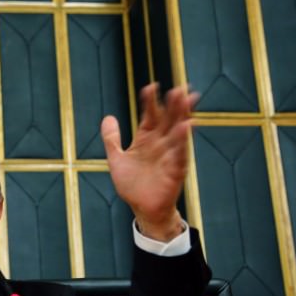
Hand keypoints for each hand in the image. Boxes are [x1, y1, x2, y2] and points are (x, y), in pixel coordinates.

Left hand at [100, 83, 197, 241]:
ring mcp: (169, 156)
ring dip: (182, 116)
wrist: (142, 209)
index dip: (151, 102)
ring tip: (187, 99)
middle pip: (168, 119)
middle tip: (179, 86)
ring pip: (178, 132)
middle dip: (173, 104)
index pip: (150, 116)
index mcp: (146, 139)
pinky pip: (180, 153)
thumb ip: (111, 139)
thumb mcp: (117, 159)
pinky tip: (186, 127)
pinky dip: (182, 141)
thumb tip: (108, 117)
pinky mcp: (175, 170)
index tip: (151, 87)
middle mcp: (160, 144)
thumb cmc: (132, 185)